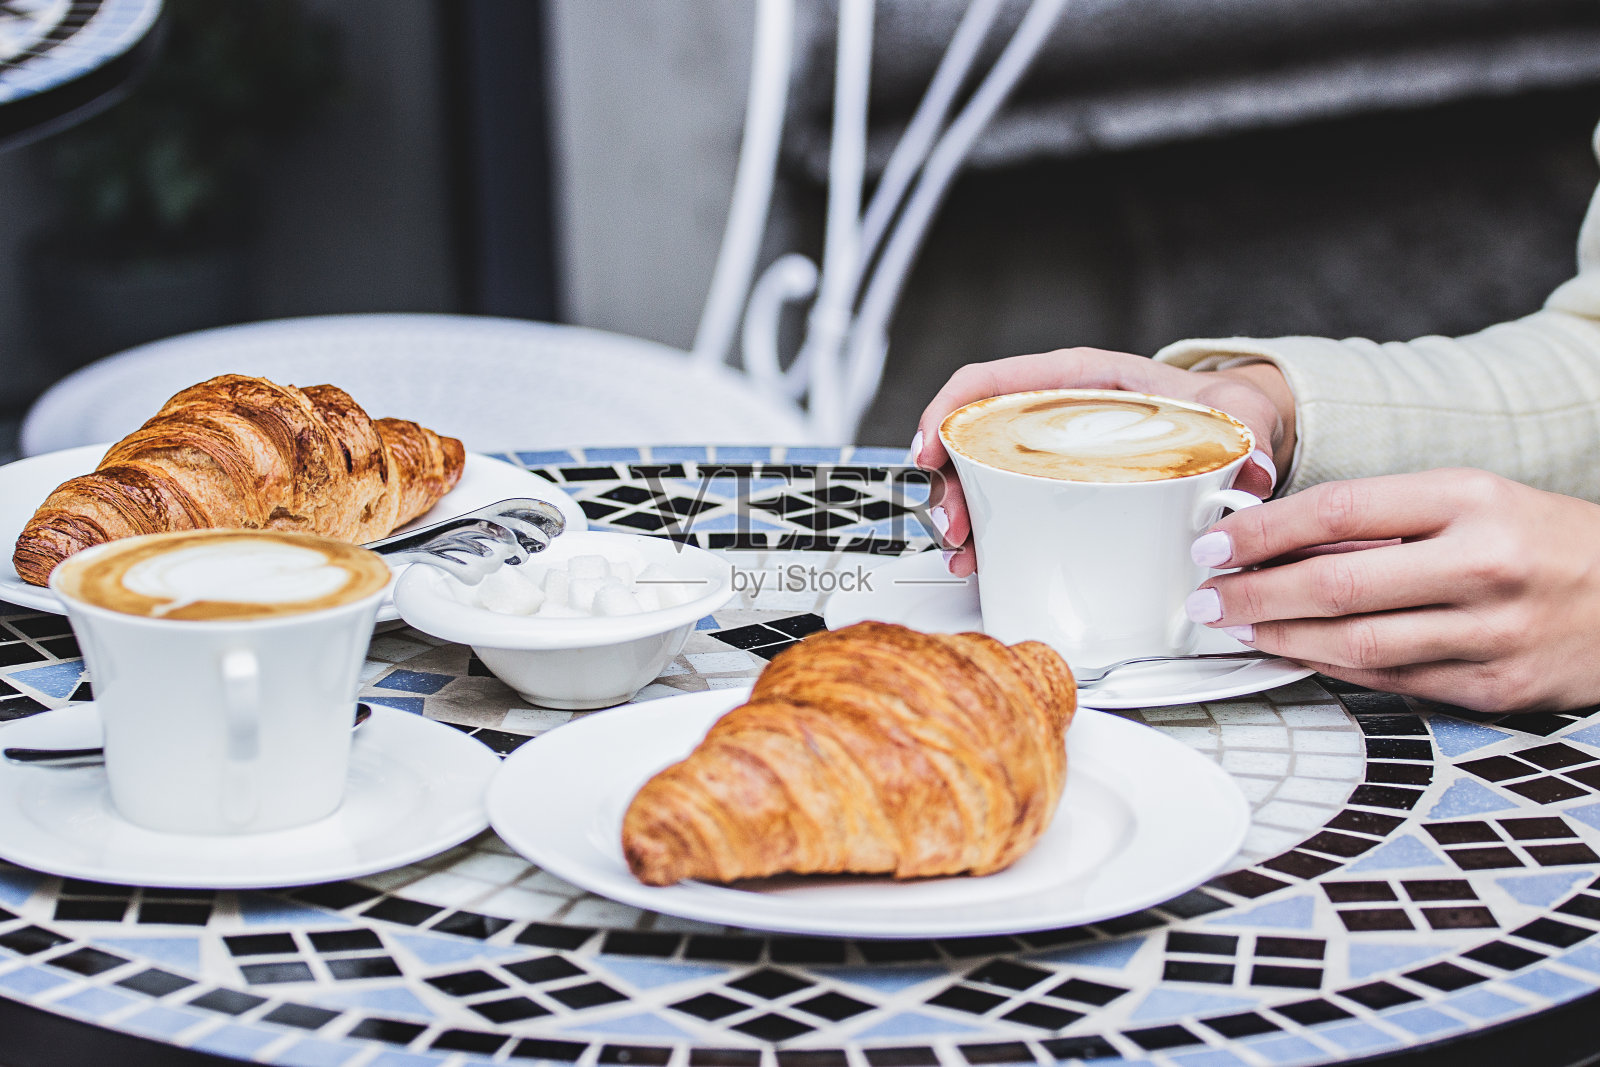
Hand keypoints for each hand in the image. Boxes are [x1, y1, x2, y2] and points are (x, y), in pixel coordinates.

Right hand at [911, 348, 1293, 574]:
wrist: (1233, 429)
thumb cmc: (1219, 409)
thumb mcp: (1234, 414)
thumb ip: (1245, 434)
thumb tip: (1248, 473)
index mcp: (1080, 378)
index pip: (992, 381)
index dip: (948, 411)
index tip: (930, 449)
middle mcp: (1052, 411)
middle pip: (971, 433)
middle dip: (945, 480)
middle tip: (950, 523)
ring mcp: (1047, 449)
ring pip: (976, 471)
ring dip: (956, 511)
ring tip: (960, 551)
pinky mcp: (1054, 483)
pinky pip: (1000, 498)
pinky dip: (981, 529)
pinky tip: (979, 558)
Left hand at [1188, 469, 1599, 711]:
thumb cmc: (1541, 540)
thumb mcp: (1472, 501)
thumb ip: (1384, 518)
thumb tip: (1279, 538)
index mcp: (1470, 499)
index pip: (1339, 508)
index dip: (1263, 530)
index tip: (1213, 542)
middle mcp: (1481, 563)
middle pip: (1336, 583)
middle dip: (1252, 593)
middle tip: (1204, 597)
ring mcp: (1492, 632)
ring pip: (1355, 643)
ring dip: (1279, 638)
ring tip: (1235, 628)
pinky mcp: (1497, 688)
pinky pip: (1391, 681)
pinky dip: (1331, 667)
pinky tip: (1295, 654)